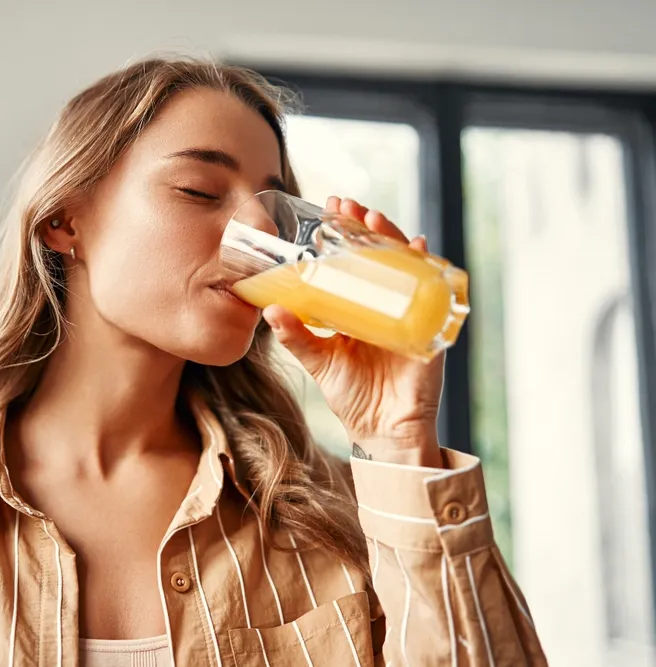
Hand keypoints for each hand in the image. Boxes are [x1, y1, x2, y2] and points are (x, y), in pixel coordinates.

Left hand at [262, 197, 444, 467]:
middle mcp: (387, 303)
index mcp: (360, 306)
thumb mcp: (320, 361)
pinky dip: (426, 268)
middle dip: (365, 227)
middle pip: (380, 254)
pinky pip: (432, 292)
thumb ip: (297, 336)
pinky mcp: (429, 327)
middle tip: (346, 206)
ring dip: (392, 238)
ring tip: (373, 220)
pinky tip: (418, 248)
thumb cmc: (353, 395)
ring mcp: (410, 312)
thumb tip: (271, 309)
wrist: (383, 431)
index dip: (344, 234)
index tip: (329, 209)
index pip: (353, 260)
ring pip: (404, 265)